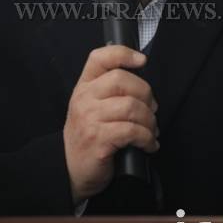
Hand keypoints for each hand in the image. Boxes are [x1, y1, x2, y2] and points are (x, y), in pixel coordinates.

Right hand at [63, 45, 158, 204]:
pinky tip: (148, 144)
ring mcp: (89, 119)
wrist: (71, 169)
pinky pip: (132, 131)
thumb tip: (142, 84)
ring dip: (149, 120)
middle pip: (121, 80)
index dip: (123, 53)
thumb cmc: (89, 136)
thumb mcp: (92, 106)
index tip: (141, 60)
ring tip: (151, 129)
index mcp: (84, 86)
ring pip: (130, 107)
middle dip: (145, 94)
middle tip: (152, 109)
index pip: (100, 58)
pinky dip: (147, 138)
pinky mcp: (98, 140)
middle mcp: (84, 99)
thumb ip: (110, 90)